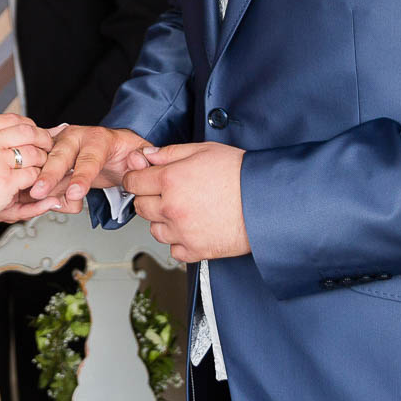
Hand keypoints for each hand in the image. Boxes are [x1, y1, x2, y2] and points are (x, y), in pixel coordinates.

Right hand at [0, 113, 51, 237]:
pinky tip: (30, 185)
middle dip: (43, 140)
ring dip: (41, 162)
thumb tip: (17, 131)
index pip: (12, 119)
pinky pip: (31, 175)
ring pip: (33, 153)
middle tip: (47, 150)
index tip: (35, 135)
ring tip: (39, 170)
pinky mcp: (4, 181)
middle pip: (27, 132)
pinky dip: (35, 180)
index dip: (30, 127)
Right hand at [26, 124, 154, 212]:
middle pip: (59, 156)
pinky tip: (40, 201)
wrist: (112, 149)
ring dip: (38, 182)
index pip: (89, 158)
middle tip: (39, 192)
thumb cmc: (122, 152)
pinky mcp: (50, 159)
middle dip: (48, 175)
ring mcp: (59, 147)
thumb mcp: (140, 153)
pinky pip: (41, 174)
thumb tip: (138, 161)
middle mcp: (74, 138)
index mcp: (97, 138)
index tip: (75, 193)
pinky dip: (39, 189)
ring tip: (35, 200)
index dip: (81, 177)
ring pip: (44, 164)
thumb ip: (143, 158)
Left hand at [122, 141, 248, 262]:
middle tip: (167, 193)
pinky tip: (191, 229)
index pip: (133, 182)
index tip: (143, 179)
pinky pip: (174, 250)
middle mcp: (172, 208)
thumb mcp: (203, 150)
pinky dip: (179, 241)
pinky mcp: (197, 251)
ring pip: (154, 230)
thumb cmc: (241, 174)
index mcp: (170, 180)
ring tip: (183, 211)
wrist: (267, 201)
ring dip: (163, 221)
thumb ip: (170, 152)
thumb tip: (148, 155)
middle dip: (149, 198)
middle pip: (140, 206)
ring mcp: (183, 232)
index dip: (137, 178)